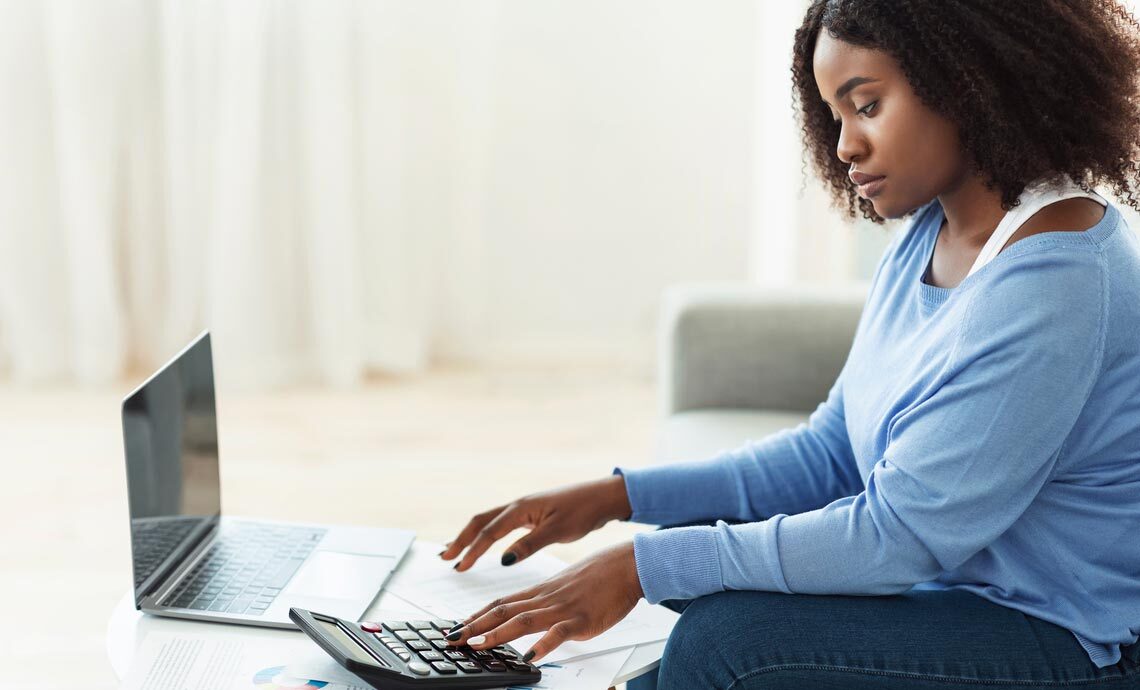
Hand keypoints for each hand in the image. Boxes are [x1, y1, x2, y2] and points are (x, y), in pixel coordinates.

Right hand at [439, 474, 631, 570]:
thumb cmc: (583, 511)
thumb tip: (502, 560)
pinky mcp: (531, 514)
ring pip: (489, 521)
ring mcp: (523, 509)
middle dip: (461, 539)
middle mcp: (518, 506)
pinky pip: (500, 524)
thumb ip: (528, 545)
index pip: (489, 531)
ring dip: (470, 536)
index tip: (459, 567)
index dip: (472, 550)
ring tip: (454, 551)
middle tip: (445, 557)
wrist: (602, 497)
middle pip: (480, 522)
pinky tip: (484, 544)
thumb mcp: (557, 530)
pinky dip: (486, 534)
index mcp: (522, 509)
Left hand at [442, 542, 642, 663]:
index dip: (475, 616)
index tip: (455, 627)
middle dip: (474, 626)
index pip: (500, 603)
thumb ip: (545, 603)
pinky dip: (543, 645)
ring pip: (523, 620)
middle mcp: (545, 599)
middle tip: (450, 639)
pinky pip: (559, 633)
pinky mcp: (582, 619)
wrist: (626, 565)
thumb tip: (528, 618)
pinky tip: (530, 656)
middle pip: (503, 611)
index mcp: (540, 592)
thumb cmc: (599, 577)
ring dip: (497, 633)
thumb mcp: (564, 588)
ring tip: (477, 644)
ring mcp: (562, 609)